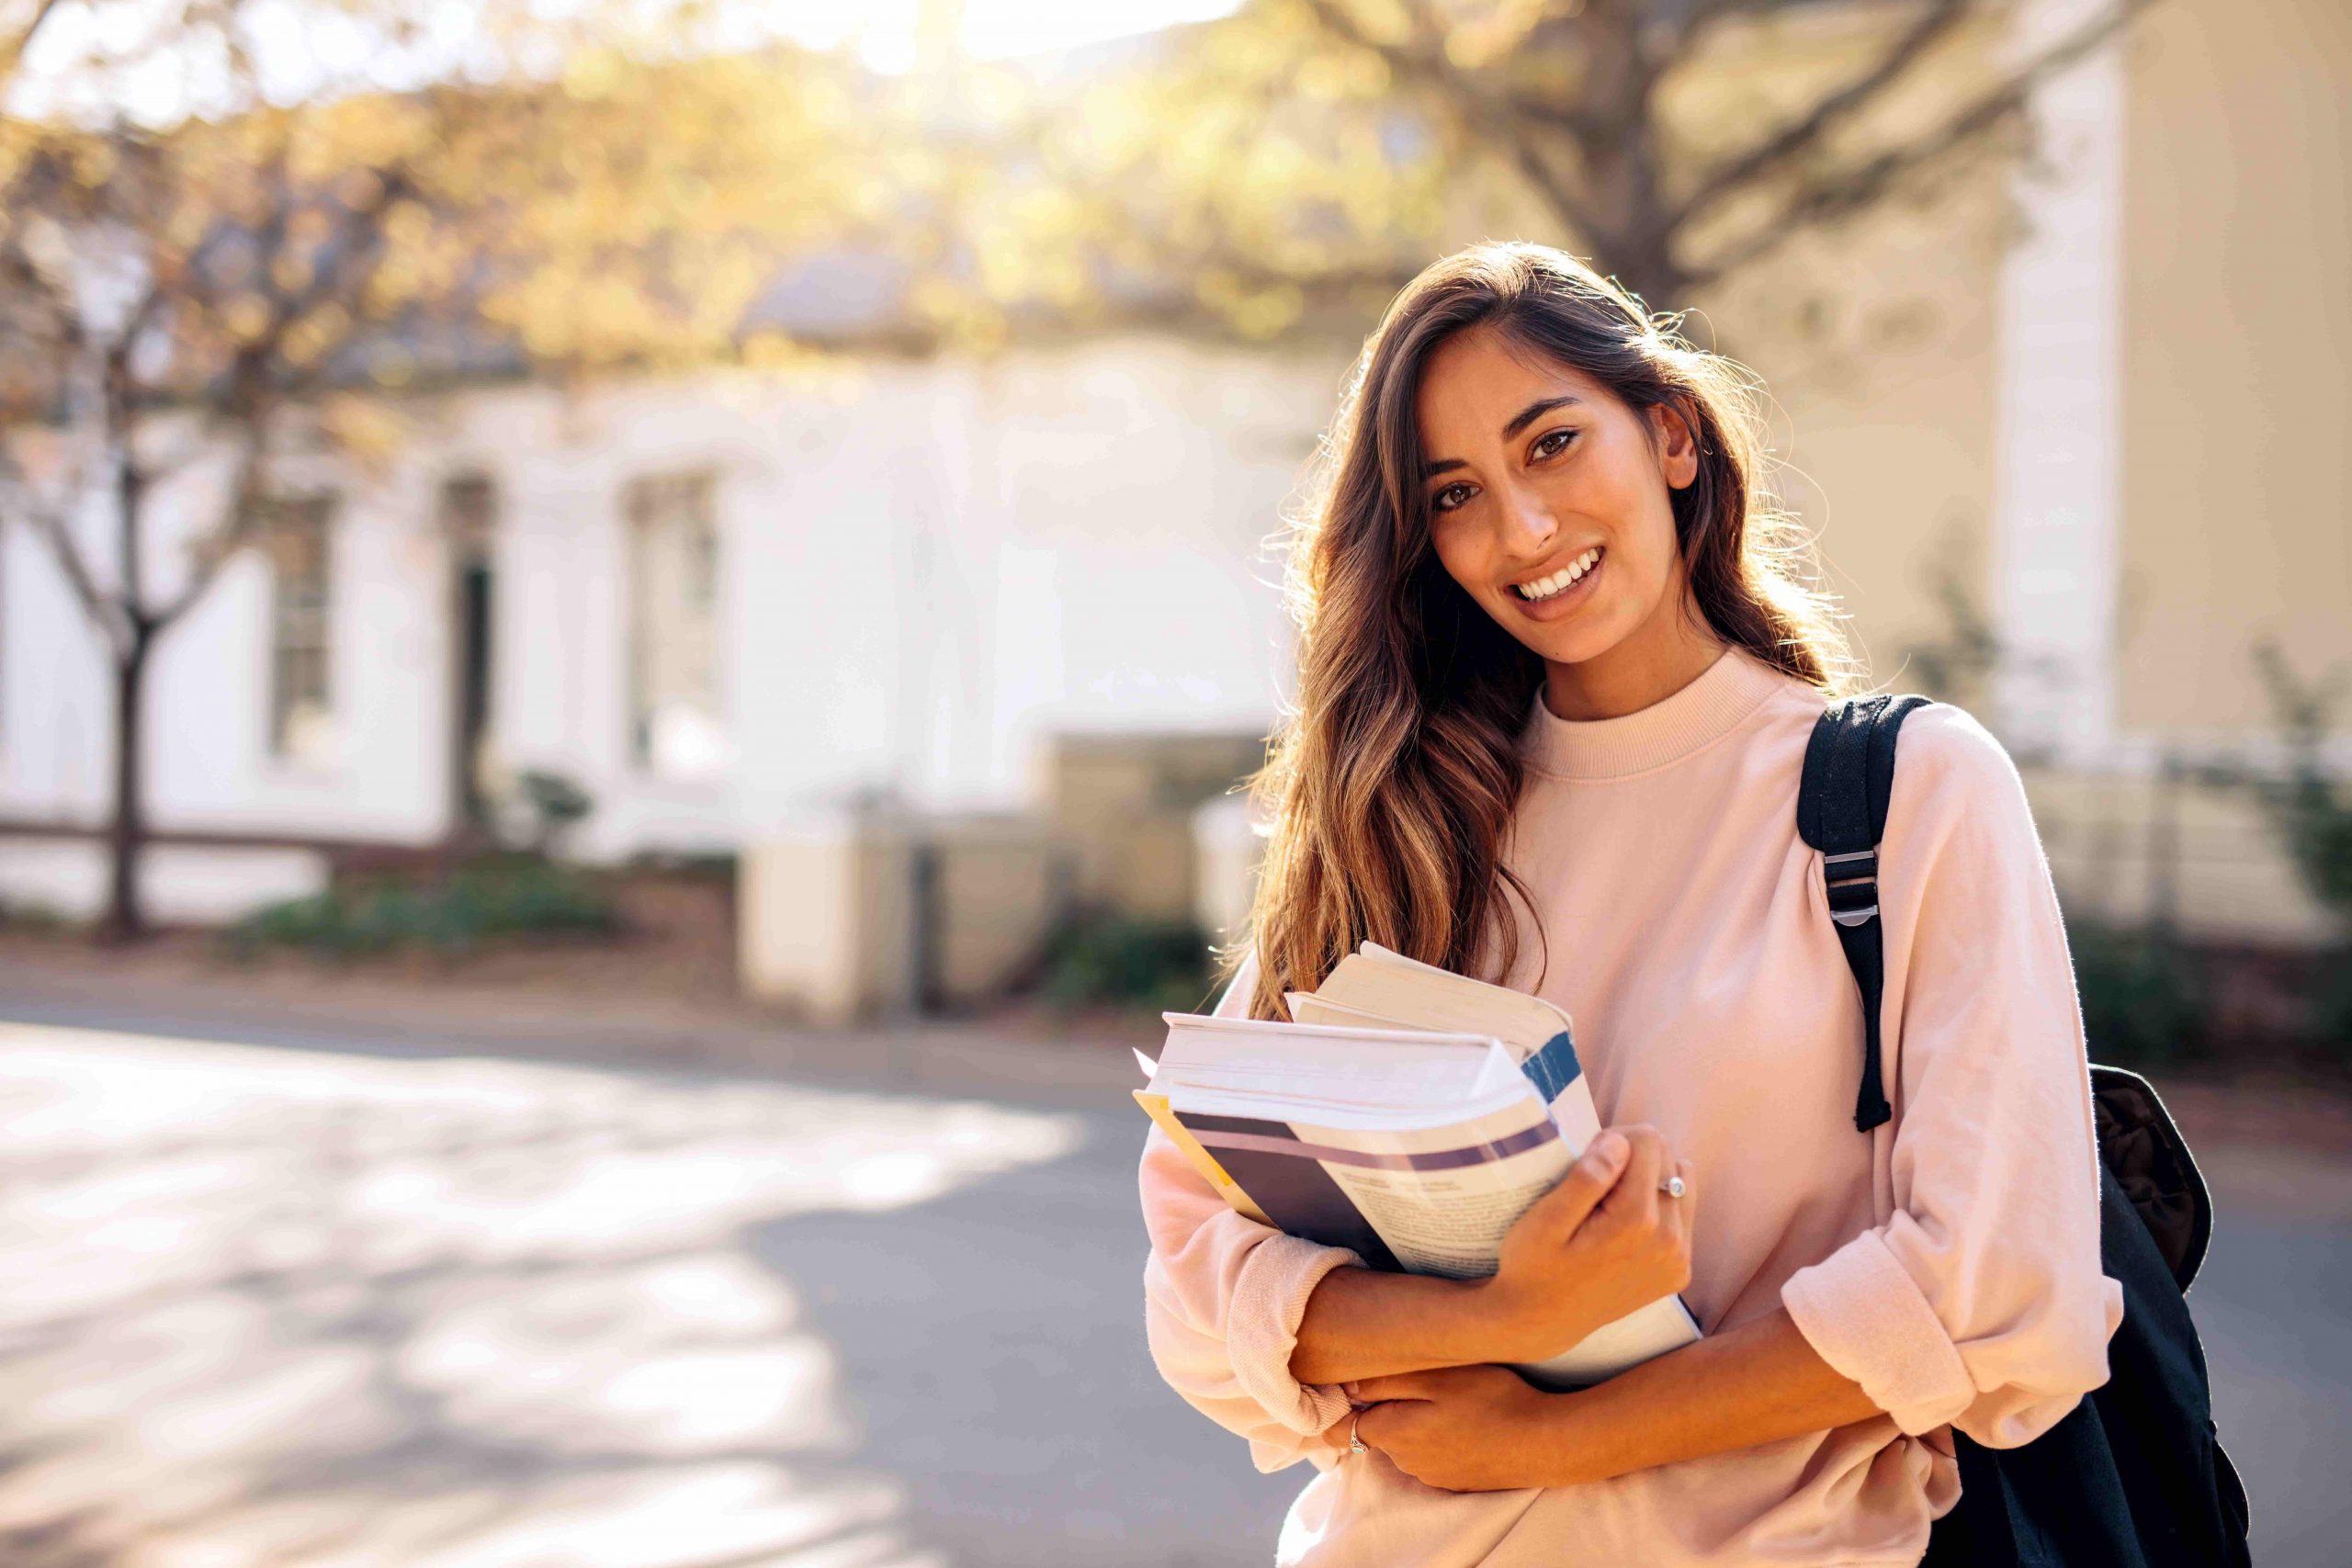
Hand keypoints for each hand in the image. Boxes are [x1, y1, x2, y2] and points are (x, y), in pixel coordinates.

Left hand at [1349, 1365, 1565, 1490]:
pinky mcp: (1456, 1481)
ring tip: (1445, 1396)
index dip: (1339, 1408)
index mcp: (1394, 1433)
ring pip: (1406, 1442)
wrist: (1543, 1443)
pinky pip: (1432, 1455)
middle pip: (1378, 1431)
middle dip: (1384, 1407)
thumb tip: (1348, 1388)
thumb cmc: (1491, 1400)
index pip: (1343, 1428)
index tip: (1343, 1388)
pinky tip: (1463, 1420)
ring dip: (1413, 1421)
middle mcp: (1406, 1462)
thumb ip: (1387, 1381)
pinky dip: (1437, 1438)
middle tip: (1413, 1377)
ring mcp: (1432, 1475)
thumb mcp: (1437, 1376)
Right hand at [1474, 1124, 1693, 1363]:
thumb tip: (1620, 1143)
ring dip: (1648, 1182)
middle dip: (1633, 1160)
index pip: (1649, 1141)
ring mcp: (1678, 1260)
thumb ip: (1586, 1178)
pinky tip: (1624, 1228)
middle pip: (1669, 1159)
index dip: (1615, 1140)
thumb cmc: (1534, 1266)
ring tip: (1610, 1205)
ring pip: (1681, 1183)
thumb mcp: (1545, 1219)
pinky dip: (1656, 1209)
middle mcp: (1669, 1241)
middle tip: (1594, 1186)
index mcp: (1637, 1221)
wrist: (1543, 1322)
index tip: (1588, 1163)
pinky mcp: (1679, 1272)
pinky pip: (1681, 1215)